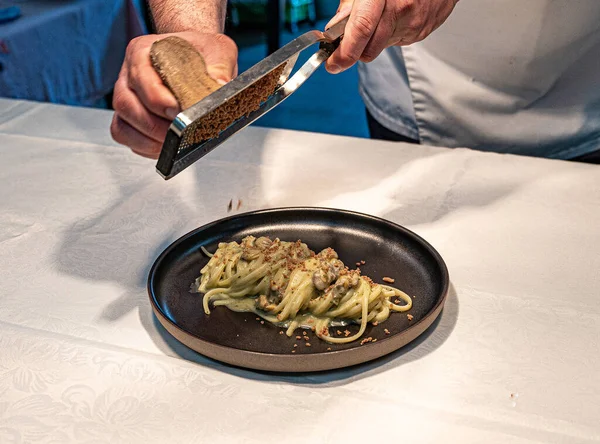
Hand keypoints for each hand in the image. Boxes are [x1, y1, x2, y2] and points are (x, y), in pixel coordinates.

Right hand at [110, 32, 237, 158]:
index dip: (159, 100)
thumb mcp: (218, 52)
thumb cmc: (201, 54)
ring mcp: (126, 98)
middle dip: (155, 126)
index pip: (142, 78)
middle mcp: (129, 75)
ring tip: (175, 144)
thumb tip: (221, 86)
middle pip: (127, 105)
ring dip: (149, 141)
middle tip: (180, 134)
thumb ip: (219, 68)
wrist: (197, 57)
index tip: (178, 112)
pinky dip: (145, 147)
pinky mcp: (129, 119)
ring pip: (122, 126)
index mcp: (144, 52)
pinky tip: (166, 147)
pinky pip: (126, 138)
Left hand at [325, 0, 458, 73]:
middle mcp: (400, 9)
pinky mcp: (422, 31)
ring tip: (378, 16)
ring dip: (374, 38)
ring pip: (382, 47)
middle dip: (355, 49)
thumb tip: (336, 26)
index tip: (334, 64)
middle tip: (347, 40)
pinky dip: (390, 33)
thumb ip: (350, 3)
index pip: (361, 30)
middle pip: (370, 47)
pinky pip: (397, 41)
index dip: (344, 53)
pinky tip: (394, 16)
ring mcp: (414, 22)